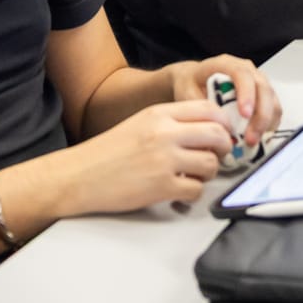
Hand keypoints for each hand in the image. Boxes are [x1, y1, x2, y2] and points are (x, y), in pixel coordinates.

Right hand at [58, 100, 234, 214]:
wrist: (79, 176)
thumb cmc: (107, 153)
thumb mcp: (140, 124)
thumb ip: (172, 123)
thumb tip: (207, 130)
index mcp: (159, 114)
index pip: (209, 109)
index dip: (223, 122)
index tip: (222, 133)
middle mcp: (165, 133)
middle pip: (217, 134)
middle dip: (224, 147)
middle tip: (218, 155)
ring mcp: (165, 160)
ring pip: (211, 163)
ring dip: (208, 173)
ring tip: (193, 176)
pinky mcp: (162, 187)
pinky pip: (197, 189)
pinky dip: (192, 193)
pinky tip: (179, 191)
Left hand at [171, 56, 282, 147]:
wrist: (193, 79)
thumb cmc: (190, 83)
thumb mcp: (186, 92)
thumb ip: (201, 107)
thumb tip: (218, 125)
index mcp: (226, 64)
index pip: (242, 75)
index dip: (247, 94)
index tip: (245, 115)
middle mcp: (246, 69)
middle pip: (263, 88)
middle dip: (261, 115)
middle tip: (251, 138)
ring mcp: (257, 81)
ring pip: (272, 100)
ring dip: (267, 123)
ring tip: (253, 142)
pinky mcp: (262, 95)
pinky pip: (274, 109)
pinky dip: (269, 125)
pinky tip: (258, 137)